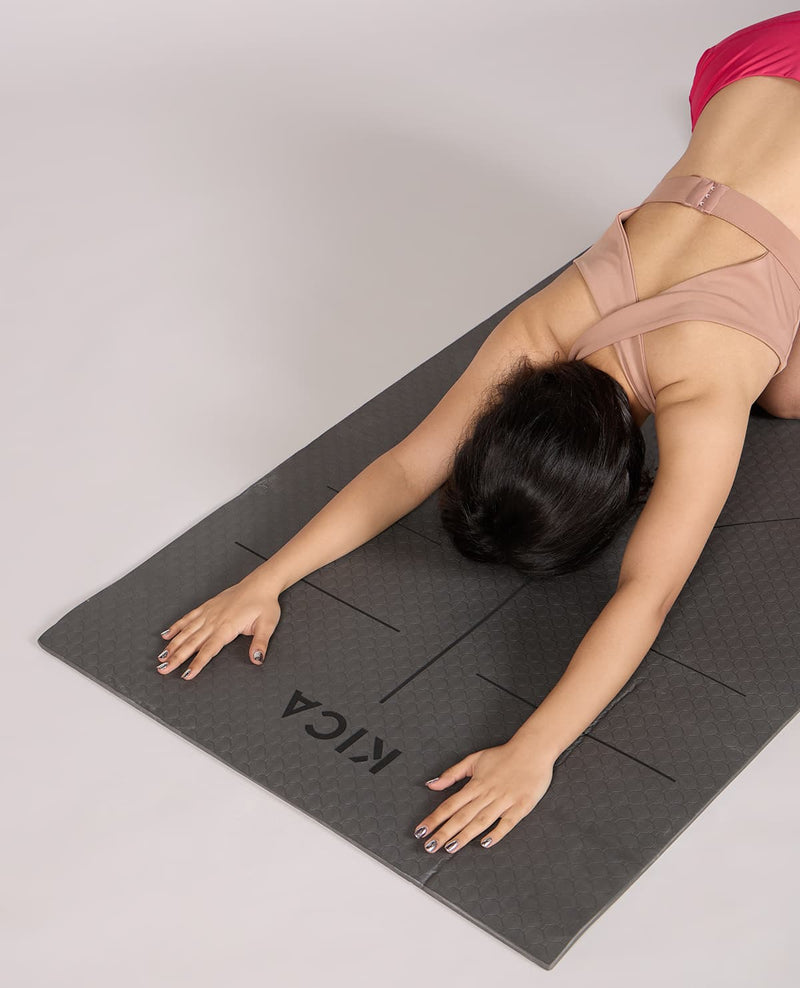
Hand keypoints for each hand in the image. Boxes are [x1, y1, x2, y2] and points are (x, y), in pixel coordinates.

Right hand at [156, 573, 281, 679]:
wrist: (260, 584)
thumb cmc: (264, 604)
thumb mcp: (267, 624)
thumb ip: (260, 643)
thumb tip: (257, 658)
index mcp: (228, 627)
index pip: (209, 649)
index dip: (197, 663)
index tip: (186, 675)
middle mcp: (214, 620)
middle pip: (192, 643)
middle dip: (176, 657)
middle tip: (163, 669)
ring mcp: (208, 613)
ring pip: (186, 631)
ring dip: (173, 644)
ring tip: (161, 657)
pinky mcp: (207, 606)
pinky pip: (188, 617)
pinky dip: (176, 626)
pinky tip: (166, 634)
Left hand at [412, 740, 554, 853]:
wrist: (532, 749)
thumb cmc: (503, 755)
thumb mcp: (474, 759)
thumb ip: (452, 773)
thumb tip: (431, 784)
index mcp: (475, 784)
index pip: (450, 805)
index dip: (434, 819)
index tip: (421, 831)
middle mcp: (487, 794)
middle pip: (462, 816)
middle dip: (444, 832)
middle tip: (429, 846)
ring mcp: (504, 801)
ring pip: (481, 821)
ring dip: (465, 835)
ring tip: (450, 848)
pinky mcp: (521, 806)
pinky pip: (507, 822)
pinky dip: (497, 832)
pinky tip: (486, 842)